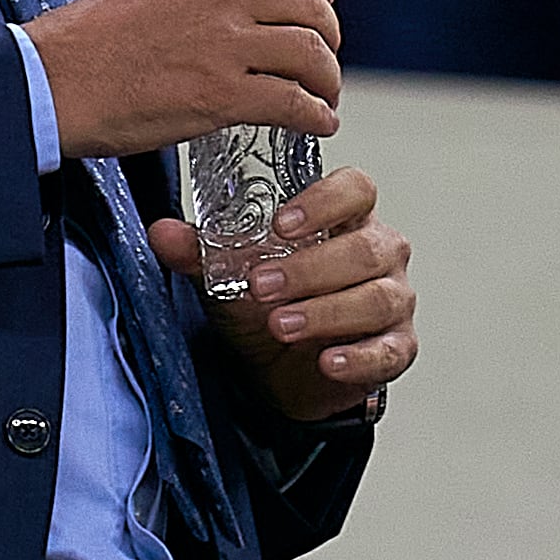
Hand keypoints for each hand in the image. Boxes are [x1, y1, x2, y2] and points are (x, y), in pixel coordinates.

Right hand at [28, 0, 341, 160]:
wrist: (52, 82)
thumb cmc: (87, 40)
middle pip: (308, 3)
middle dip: (328, 34)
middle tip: (322, 56)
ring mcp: (222, 45)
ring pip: (310, 54)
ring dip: (327, 79)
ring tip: (323, 97)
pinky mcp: (220, 97)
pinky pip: (293, 103)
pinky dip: (316, 116)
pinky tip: (316, 123)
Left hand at [147, 165, 414, 421]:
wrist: (280, 370)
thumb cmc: (268, 305)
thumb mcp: (229, 275)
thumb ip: (200, 252)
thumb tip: (162, 232)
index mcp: (345, 220)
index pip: (356, 190)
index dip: (324, 201)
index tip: (282, 224)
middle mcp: (379, 254)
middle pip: (367, 248)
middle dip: (311, 268)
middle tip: (263, 286)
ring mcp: (394, 300)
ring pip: (378, 298)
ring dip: (326, 312)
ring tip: (281, 324)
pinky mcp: (397, 346)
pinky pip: (389, 350)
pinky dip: (358, 357)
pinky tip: (327, 361)